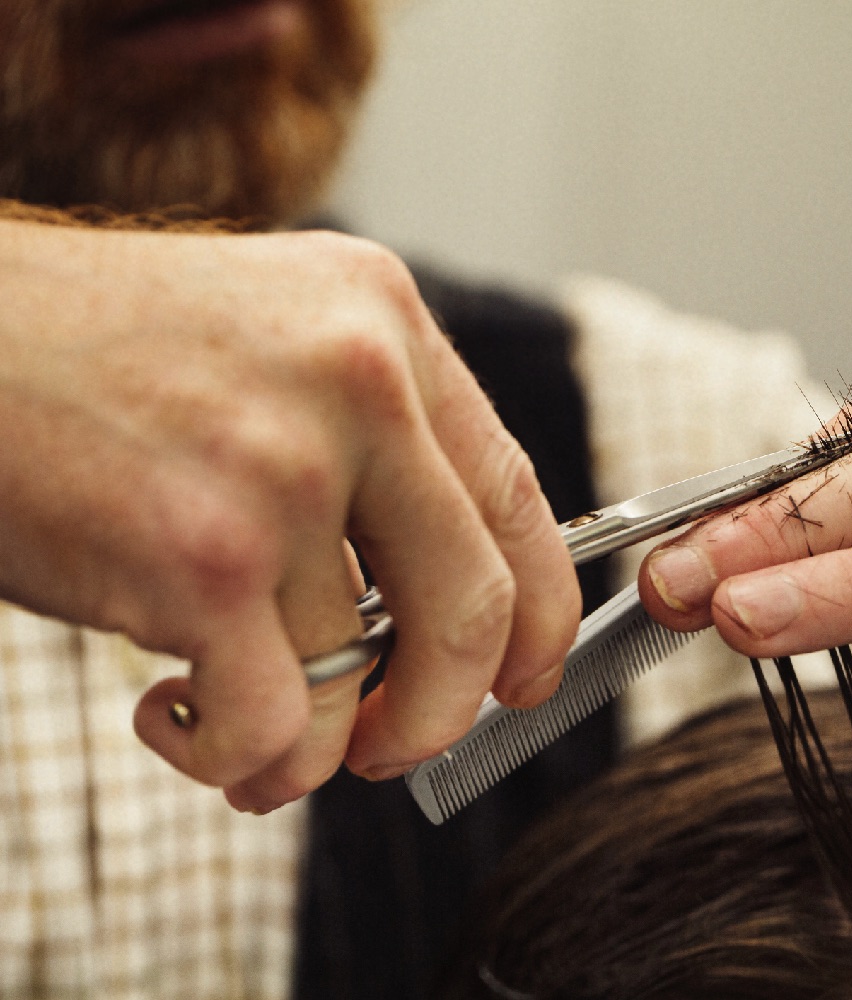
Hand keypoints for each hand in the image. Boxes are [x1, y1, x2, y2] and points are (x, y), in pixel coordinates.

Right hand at [0, 218, 579, 810]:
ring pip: (363, 684)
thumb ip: (366, 445)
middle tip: (396, 747)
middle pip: (478, 604)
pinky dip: (233, 756)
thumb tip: (446, 609)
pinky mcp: (204, 556)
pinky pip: (277, 724)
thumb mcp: (265, 349)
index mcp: (385, 322)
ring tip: (243, 744)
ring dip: (311, 750)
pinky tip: (171, 718)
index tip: (522, 679)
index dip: (538, 614)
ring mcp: (286, 467)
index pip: (517, 497)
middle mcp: (360, 381)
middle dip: (444, 710)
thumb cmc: (81, 360)